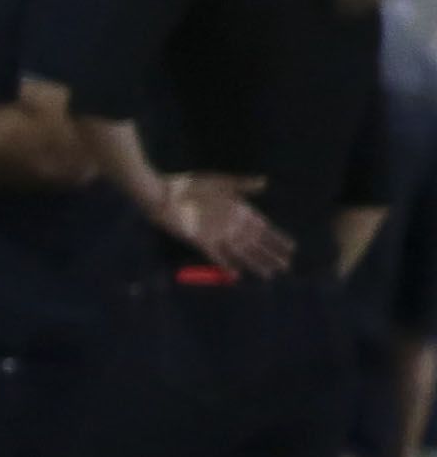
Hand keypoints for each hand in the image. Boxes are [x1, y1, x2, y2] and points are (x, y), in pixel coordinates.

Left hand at [151, 169, 292, 276]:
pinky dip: (226, 264)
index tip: (292, 248)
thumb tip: (264, 183)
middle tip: (287, 266)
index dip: (277, 238)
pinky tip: (237, 274)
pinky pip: (216, 256)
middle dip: (271, 255)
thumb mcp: (222, 182)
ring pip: (241, 253)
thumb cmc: (192, 185)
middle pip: (256, 244)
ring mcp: (217, 235)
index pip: (264, 229)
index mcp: (239, 212)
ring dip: (255, 263)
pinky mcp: (200, 241)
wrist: (164, 194)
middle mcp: (231, 226)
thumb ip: (243, 185)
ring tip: (270, 274)